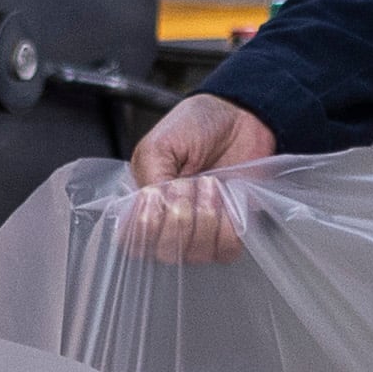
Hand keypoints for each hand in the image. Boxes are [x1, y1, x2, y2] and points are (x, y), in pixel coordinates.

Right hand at [124, 92, 274, 261]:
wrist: (239, 118)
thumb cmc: (197, 127)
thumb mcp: (160, 144)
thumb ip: (149, 177)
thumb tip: (151, 207)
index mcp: (143, 205)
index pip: (133, 240)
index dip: (150, 220)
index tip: (162, 190)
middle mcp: (167, 226)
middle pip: (165, 250)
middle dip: (182, 212)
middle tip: (192, 181)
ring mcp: (197, 234)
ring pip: (195, 253)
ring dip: (207, 216)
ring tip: (212, 184)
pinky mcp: (227, 235)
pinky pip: (225, 251)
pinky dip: (229, 225)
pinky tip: (228, 199)